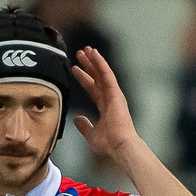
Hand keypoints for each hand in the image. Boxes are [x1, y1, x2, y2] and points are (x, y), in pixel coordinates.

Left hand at [71, 46, 139, 161]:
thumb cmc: (108, 144)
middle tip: (80, 54)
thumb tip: (76, 118)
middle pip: (97, 78)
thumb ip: (84, 125)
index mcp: (105, 108)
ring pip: (102, 73)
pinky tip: (94, 54)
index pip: (93, 89)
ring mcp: (114, 95)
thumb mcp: (91, 134)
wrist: (119, 146)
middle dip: (89, 65)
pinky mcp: (116, 93)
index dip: (84, 78)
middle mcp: (110, 99)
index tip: (76, 69)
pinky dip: (100, 63)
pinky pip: (107, 74)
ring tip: (86, 49)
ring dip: (94, 61)